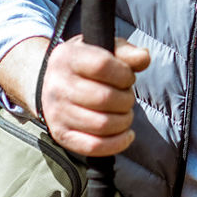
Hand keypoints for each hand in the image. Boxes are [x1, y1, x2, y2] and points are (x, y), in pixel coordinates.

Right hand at [39, 36, 151, 156]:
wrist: (52, 83)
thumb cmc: (85, 65)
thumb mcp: (104, 49)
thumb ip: (126, 52)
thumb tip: (143, 57)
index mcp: (67, 58)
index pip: (102, 66)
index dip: (124, 74)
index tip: (128, 77)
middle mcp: (58, 85)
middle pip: (104, 98)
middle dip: (126, 99)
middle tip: (127, 97)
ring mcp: (56, 112)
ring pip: (102, 124)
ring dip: (124, 120)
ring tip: (125, 113)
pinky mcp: (61, 135)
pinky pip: (93, 146)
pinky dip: (117, 143)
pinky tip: (127, 134)